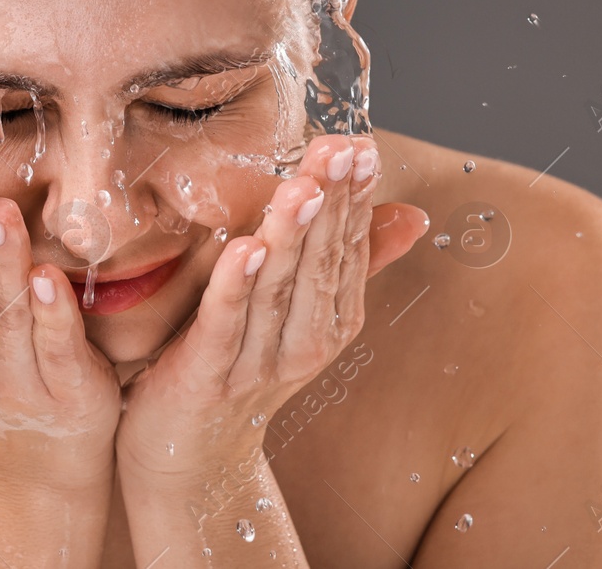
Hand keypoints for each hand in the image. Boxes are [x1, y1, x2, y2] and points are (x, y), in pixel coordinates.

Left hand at [114, 133, 428, 482]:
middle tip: (340, 149)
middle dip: (331, 202)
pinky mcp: (207, 376)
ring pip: (277, 288)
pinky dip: (236, 286)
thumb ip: (350, 263)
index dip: (353, 196)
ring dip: (291, 234)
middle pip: (319, 262)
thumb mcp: (300, 314)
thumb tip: (412, 215)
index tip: (360, 144)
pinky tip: (245, 248)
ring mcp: (256, 363)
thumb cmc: (239, 371)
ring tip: (303, 186)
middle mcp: (303, 343)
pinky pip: (225, 324)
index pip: (346, 247)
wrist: (189, 456)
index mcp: (329, 321)